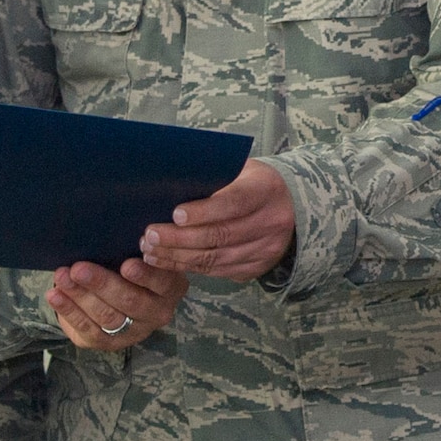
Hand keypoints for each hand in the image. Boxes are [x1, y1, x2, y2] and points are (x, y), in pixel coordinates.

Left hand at [46, 259, 186, 349]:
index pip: (161, 282)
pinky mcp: (109, 342)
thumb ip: (133, 246)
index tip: (126, 265)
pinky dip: (69, 311)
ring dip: (81, 296)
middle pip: (130, 301)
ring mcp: (133, 331)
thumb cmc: (129, 260)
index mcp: (170, 287)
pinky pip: (88, 329)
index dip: (145, 275)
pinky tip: (55, 296)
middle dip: (102, 284)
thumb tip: (110, 228)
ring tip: (62, 277)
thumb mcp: (138, 252)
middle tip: (79, 268)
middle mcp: (156, 313)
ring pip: (107, 317)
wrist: (117, 291)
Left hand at [139, 159, 295, 281]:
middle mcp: (270, 223)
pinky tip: (166, 261)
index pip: (234, 202)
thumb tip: (169, 179)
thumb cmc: (251, 182)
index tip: (175, 214)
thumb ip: (213, 174)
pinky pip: (217, 272)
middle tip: (150, 235)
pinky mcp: (255, 269)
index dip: (204, 211)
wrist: (291, 208)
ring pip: (216, 258)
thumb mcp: (240, 168)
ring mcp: (265, 250)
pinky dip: (188, 267)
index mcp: (266, 190)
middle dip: (180, 238)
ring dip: (178, 256)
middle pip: (221, 235)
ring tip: (150, 250)